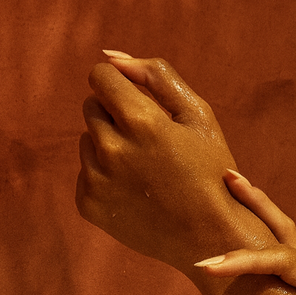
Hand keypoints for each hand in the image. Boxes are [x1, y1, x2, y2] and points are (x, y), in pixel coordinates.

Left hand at [76, 54, 268, 275]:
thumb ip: (155, 75)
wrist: (209, 237)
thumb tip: (110, 56)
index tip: (139, 102)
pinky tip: (135, 191)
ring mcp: (97, 180)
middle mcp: (112, 150)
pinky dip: (105, 177)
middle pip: (91, 106)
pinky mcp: (89, 205)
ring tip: (145, 170)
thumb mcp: (198, 115)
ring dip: (109, 146)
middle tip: (150, 143)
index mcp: (141, 121)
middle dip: (116, 116)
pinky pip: (85, 172)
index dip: (121, 85)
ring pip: (86, 140)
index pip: (100, 76)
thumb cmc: (210, 170)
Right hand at [195, 170, 295, 294]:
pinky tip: (242, 238)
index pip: (284, 263)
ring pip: (283, 240)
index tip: (211, 267)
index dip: (248, 261)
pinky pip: (281, 262)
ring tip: (232, 187)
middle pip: (285, 233)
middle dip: (256, 206)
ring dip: (258, 213)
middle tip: (227, 177)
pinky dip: (259, 242)